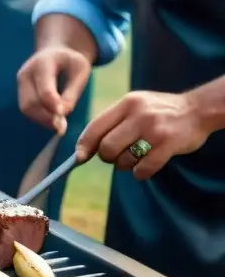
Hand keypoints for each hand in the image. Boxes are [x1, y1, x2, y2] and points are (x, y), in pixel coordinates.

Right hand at [17, 46, 91, 134]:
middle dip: (46, 118)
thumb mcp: (81, 71)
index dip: (53, 107)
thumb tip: (62, 115)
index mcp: (43, 63)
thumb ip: (72, 93)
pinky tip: (53, 119)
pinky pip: (27, 108)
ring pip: (26, 108)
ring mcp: (20, 81)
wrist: (56, 51)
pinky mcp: (20, 90)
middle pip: (30, 103)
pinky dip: (40, 117)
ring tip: (59, 124)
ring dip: (42, 120)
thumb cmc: (71, 61)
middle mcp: (26, 72)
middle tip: (63, 128)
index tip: (63, 123)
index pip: (45, 90)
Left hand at [76, 90, 212, 179]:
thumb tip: (83, 149)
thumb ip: (112, 122)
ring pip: (124, 159)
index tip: (79, 157)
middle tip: (116, 157)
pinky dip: (139, 173)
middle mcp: (139, 115)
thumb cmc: (158, 111)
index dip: (84, 145)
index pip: (95, 127)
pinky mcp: (169, 145)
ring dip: (125, 165)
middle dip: (107, 157)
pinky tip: (143, 169)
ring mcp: (155, 130)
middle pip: (106, 147)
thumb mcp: (134, 105)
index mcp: (127, 103)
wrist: (198, 110)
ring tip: (135, 158)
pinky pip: (144, 168)